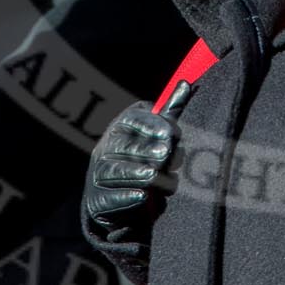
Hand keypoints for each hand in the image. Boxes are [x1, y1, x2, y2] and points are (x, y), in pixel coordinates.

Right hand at [81, 82, 191, 283]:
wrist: (121, 197)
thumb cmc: (145, 158)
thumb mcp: (156, 135)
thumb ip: (170, 112)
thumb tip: (187, 83)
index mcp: (120, 127)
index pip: (131, 119)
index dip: (151, 124)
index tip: (171, 133)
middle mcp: (105, 148)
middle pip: (122, 145)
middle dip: (144, 150)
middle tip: (165, 154)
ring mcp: (97, 174)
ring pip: (113, 171)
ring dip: (136, 173)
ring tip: (154, 177)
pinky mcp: (97, 200)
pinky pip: (108, 198)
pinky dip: (124, 198)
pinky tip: (141, 197)